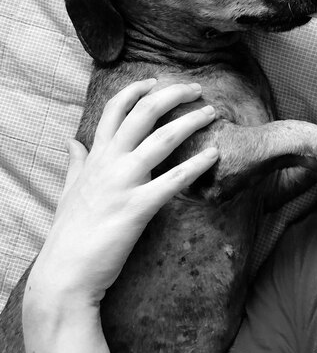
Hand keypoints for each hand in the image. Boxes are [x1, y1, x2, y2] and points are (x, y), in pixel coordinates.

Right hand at [27, 79, 218, 305]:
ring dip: (191, 122)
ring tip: (211, 112)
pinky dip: (196, 165)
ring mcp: (124, 183)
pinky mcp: (137, 208)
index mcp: (96, 156)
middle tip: (195, 88)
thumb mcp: (68, 190)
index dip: (136, 90)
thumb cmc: (69, 231)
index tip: (155, 80)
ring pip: (162, 139)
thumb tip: (72, 140)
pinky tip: (215, 155)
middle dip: (172, 94)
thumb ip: (75, 162)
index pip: (115, 109)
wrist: (65, 272)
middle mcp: (110, 162)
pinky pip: (173, 181)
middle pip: (144, 114)